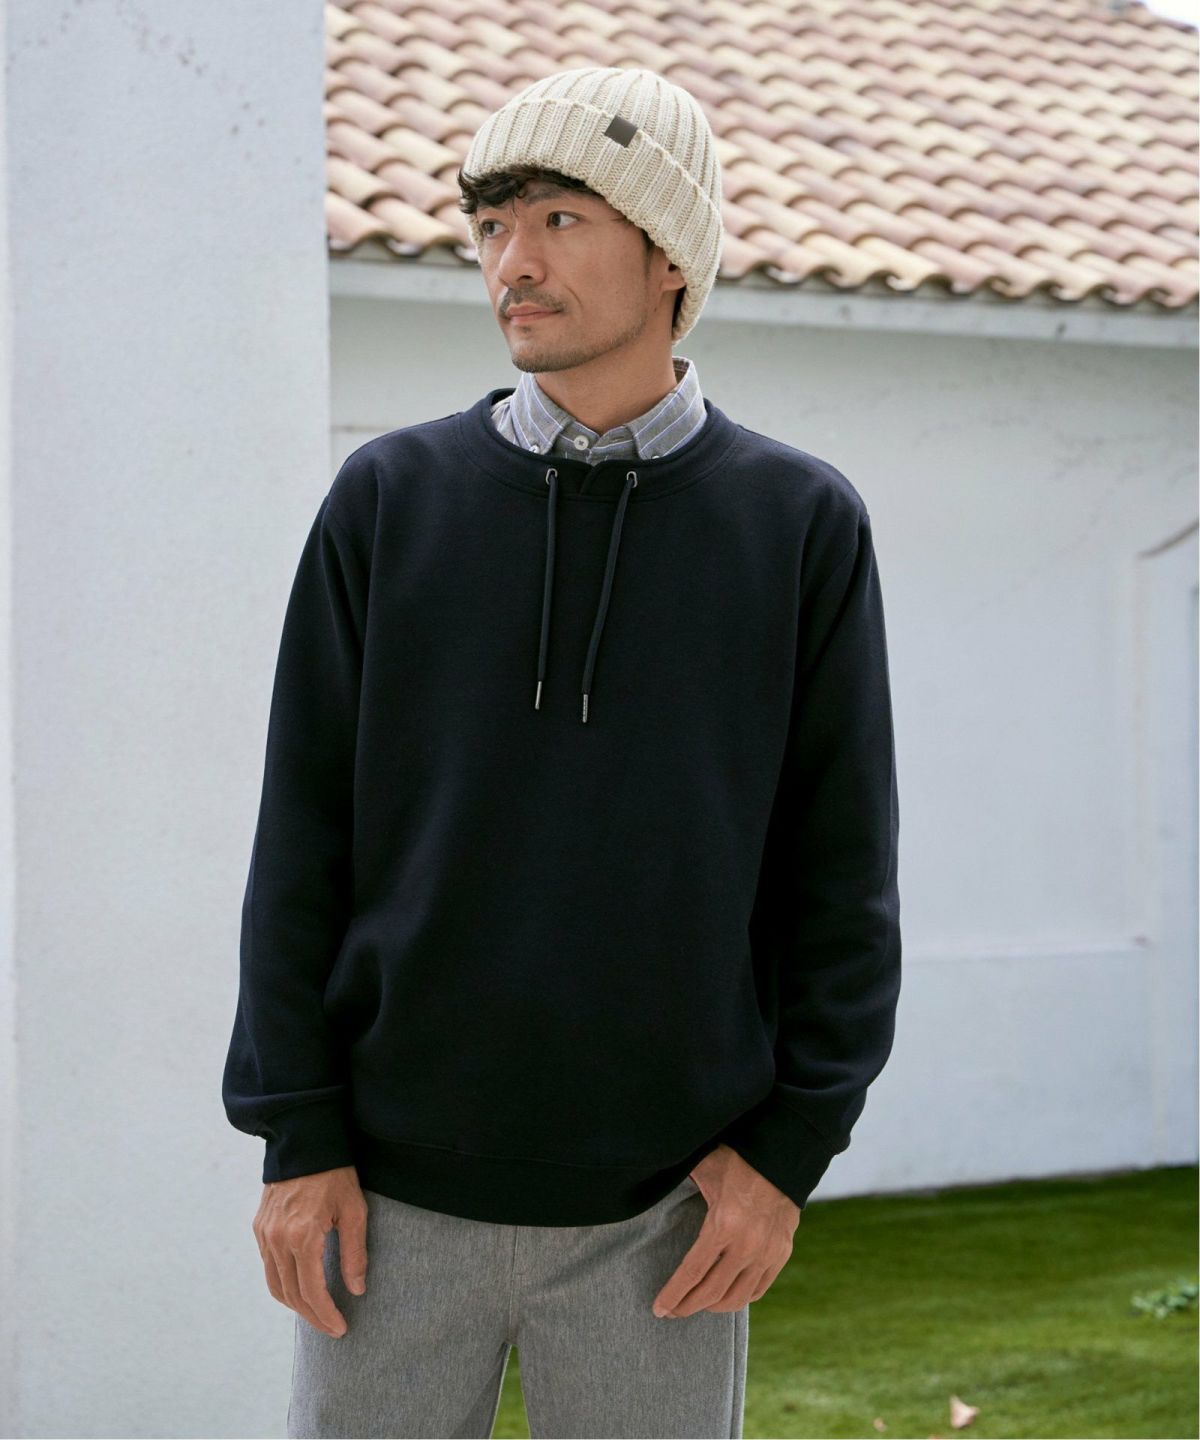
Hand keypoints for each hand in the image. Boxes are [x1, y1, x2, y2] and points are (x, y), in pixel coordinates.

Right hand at [252, 1165, 368, 1337]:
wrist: (303, 1140)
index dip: (326, 1315)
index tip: (341, 1328)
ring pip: (275, 1284)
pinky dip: (283, 1283)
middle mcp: (277, 1239)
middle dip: (312, 1316)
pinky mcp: (259, 1227)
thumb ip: (354, 1253)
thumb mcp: (354, 1210)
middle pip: (291, 1294)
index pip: (312, 1291)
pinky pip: (268, 1266)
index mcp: (302, 1236)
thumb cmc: (335, 1173)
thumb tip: (356, 1290)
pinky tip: (300, 1286)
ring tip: (317, 1313)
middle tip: (332, 1328)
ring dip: (295, 1304)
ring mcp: (264, 1233)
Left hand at [651, 1144, 799, 1318]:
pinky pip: (758, 1289)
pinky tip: (725, 1295)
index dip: (673, 1295)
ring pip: (737, 1298)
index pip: (692, 1272)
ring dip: (713, 1307)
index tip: (659, 1309)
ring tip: (697, 1304)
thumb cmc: (737, 1159)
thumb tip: (648, 1186)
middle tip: (672, 1312)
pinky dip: (739, 1298)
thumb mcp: (704, 1169)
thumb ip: (680, 1185)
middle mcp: (747, 1244)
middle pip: (712, 1292)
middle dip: (687, 1306)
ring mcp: (767, 1252)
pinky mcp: (782, 1254)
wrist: (781, 1155)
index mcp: (723, 1224)